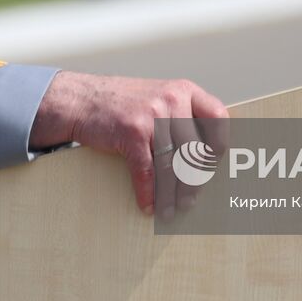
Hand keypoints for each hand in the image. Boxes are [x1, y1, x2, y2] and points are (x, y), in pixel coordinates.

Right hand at [30, 70, 230, 216]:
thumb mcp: (159, 97)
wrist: (82, 99)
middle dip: (194, 181)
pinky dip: (148, 193)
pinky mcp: (132, 131)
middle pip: (195, 149)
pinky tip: (149, 206)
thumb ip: (182, 116)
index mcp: (184, 90)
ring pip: (172, 164)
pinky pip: (147, 170)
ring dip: (172, 194)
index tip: (212, 168)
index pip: (219, 118)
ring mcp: (152, 114)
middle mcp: (172, 98)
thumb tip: (205, 159)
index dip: (219, 146)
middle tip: (191, 200)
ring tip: (171, 210)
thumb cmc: (123, 104)